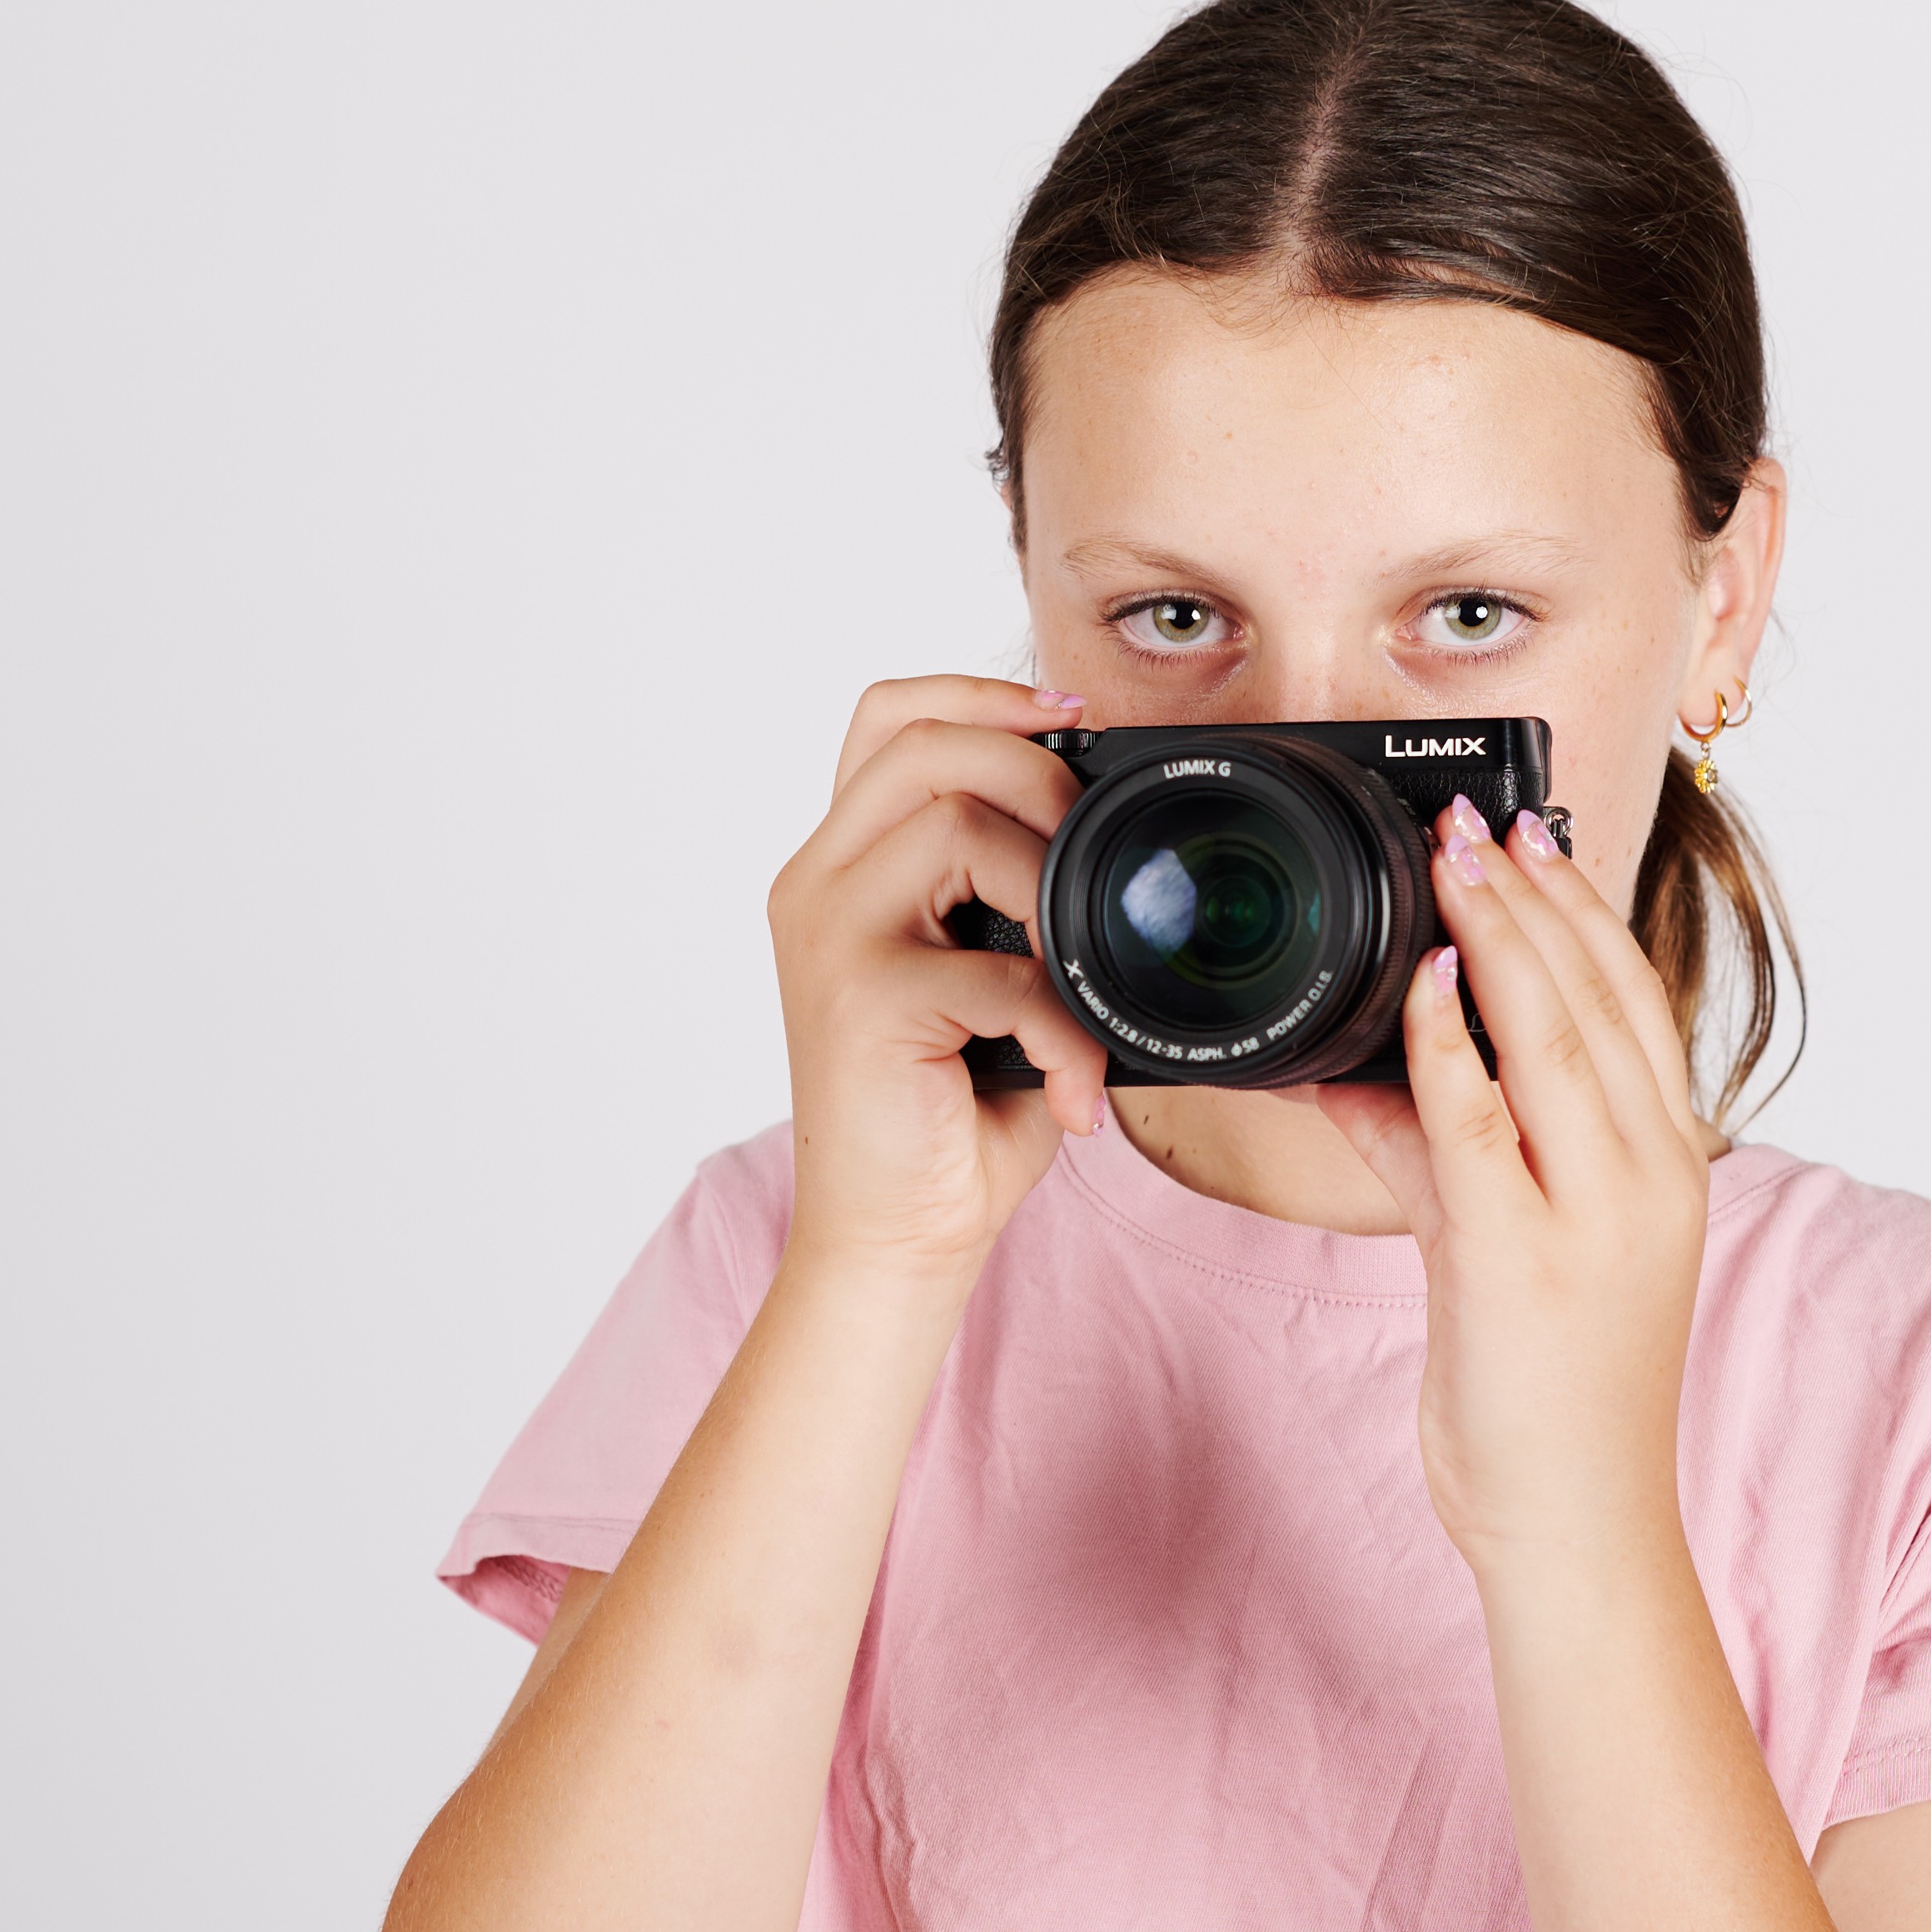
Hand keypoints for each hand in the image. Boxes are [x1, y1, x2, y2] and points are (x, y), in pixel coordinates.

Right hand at [766, 675, 1114, 1283]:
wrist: (894, 1237)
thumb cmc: (952, 1113)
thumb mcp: (989, 976)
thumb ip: (1017, 895)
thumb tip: (1113, 835)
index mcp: (843, 866)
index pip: (889, 719)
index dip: (981, 694)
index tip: (1071, 719)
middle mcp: (817, 884)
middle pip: (922, 745)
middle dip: (1035, 773)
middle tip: (1091, 852)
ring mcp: (829, 936)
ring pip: (954, 828)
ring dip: (1052, 894)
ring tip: (1080, 980)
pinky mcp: (860, 999)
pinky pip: (995, 968)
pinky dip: (1062, 1026)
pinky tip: (1074, 1085)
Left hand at [1302, 795, 1713, 1561]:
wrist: (1579, 1527)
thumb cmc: (1552, 1397)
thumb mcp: (1505, 1250)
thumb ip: (1446, 1153)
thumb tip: (1376, 1070)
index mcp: (1666, 1167)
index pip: (1637, 1003)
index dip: (1586, 911)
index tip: (1536, 838)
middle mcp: (1647, 1178)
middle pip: (1599, 999)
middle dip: (1535, 897)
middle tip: (1480, 821)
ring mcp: (1592, 1217)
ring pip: (1550, 1039)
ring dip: (1495, 937)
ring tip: (1451, 860)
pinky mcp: (1517, 1260)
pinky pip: (1478, 1123)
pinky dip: (1445, 1040)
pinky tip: (1415, 980)